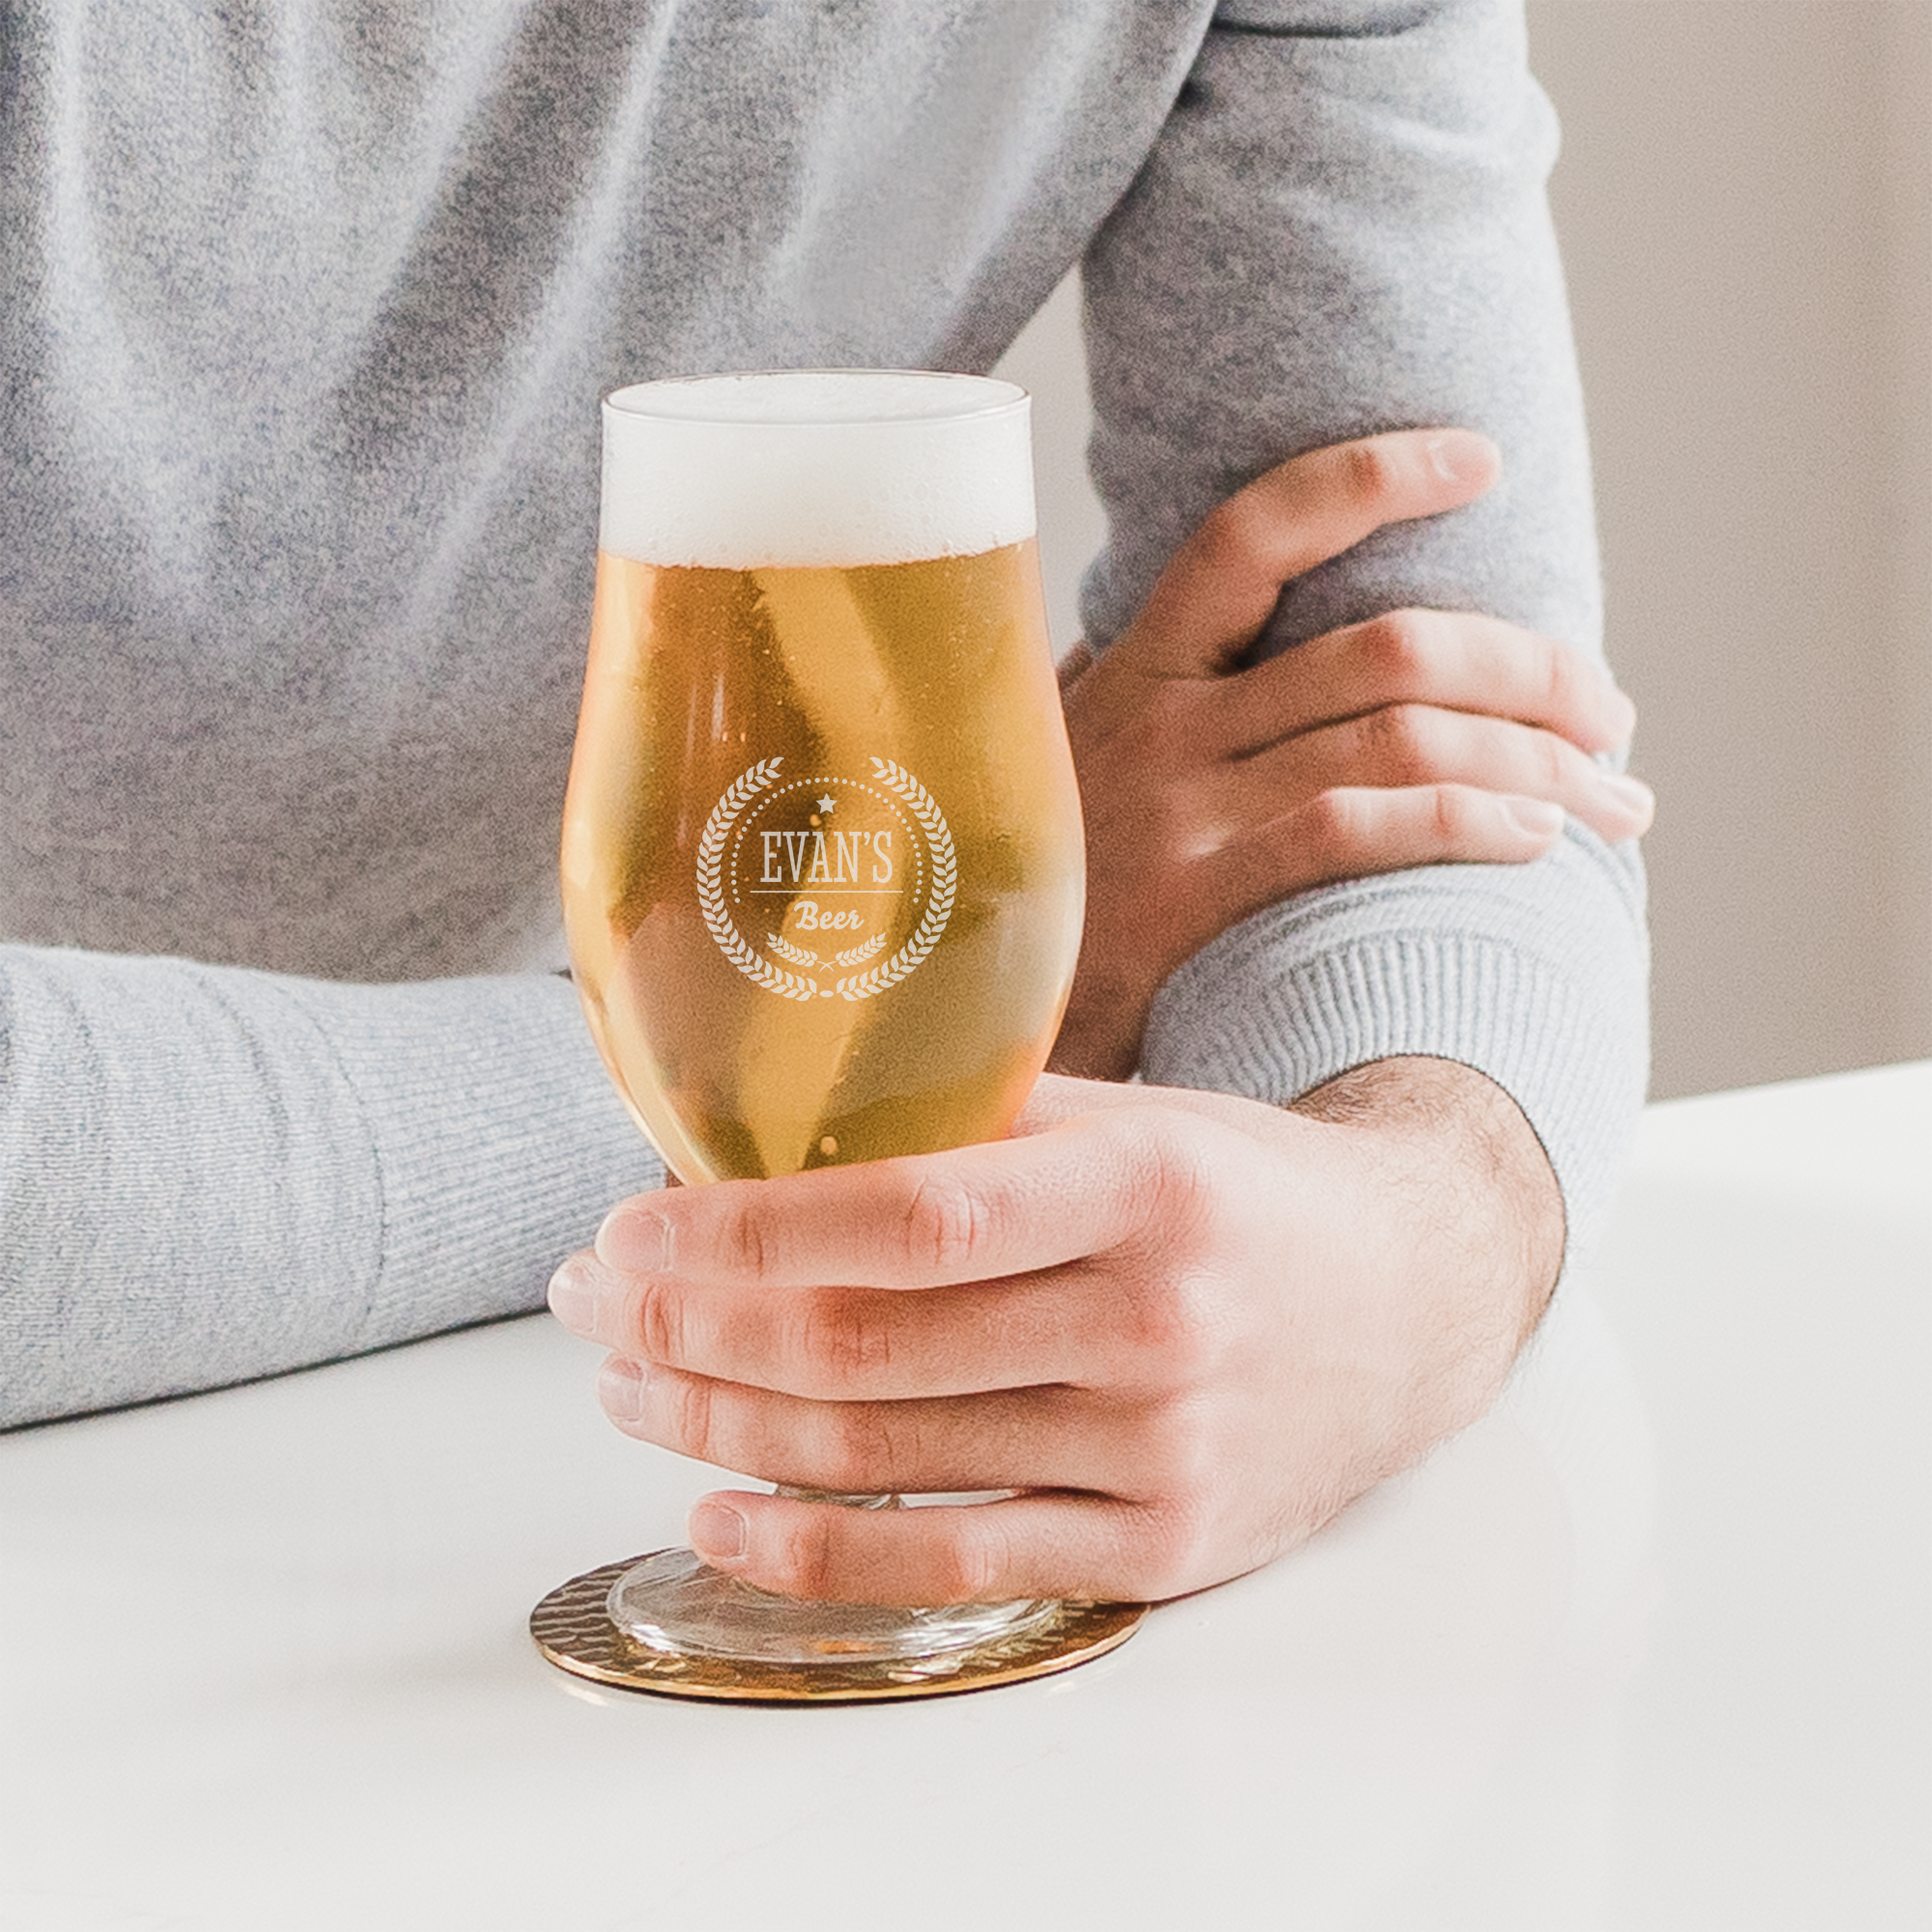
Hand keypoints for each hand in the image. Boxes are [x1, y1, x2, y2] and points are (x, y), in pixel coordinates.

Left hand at [546, 1056, 1560, 1604]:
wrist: (1415, 1300)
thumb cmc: (1243, 1196)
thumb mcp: (1136, 1121)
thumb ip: (976, 1126)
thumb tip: (769, 1138)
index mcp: (1146, 1185)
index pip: (909, 1216)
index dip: (745, 1230)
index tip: (628, 1228)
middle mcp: (1157, 1321)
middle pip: (870, 1347)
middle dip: (694, 1329)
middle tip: (596, 1310)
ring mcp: (1161, 1451)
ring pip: (887, 1458)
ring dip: (723, 1428)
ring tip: (635, 1391)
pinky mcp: (1162, 1548)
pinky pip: (955, 1564)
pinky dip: (814, 1552)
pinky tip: (718, 1515)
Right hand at [1055, 429, 1652, 1077]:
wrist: (935, 1010)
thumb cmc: (1025, 887)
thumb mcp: (1061, 762)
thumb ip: (1134, 696)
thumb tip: (1231, 643)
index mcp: (1135, 668)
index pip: (1255, 530)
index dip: (1372, 476)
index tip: (1480, 459)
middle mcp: (1160, 721)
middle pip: (1387, 646)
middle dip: (1532, 667)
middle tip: (1612, 711)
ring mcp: (1178, 809)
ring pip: (1400, 739)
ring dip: (1537, 760)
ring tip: (1612, 794)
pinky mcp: (1191, 899)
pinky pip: (1358, 832)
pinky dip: (1469, 825)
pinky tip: (1534, 841)